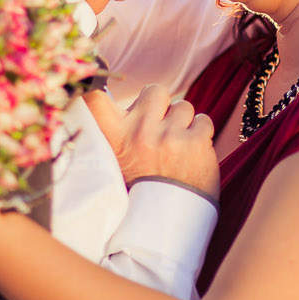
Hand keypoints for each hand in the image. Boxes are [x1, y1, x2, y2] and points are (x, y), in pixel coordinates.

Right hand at [85, 86, 218, 200]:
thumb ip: (117, 131)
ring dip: (184, 124)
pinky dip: (201, 135)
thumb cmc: (143, 188)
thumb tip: (103, 95)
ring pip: (183, 106)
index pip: (95, 99)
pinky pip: (203, 121)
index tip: (97, 78)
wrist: (168, 221)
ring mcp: (169, 136)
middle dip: (162, 105)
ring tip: (177, 149)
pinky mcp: (195, 142)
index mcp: (115, 138)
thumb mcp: (118, 160)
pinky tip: (192, 154)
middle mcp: (139, 132)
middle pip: (155, 91)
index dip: (95, 82)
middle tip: (161, 129)